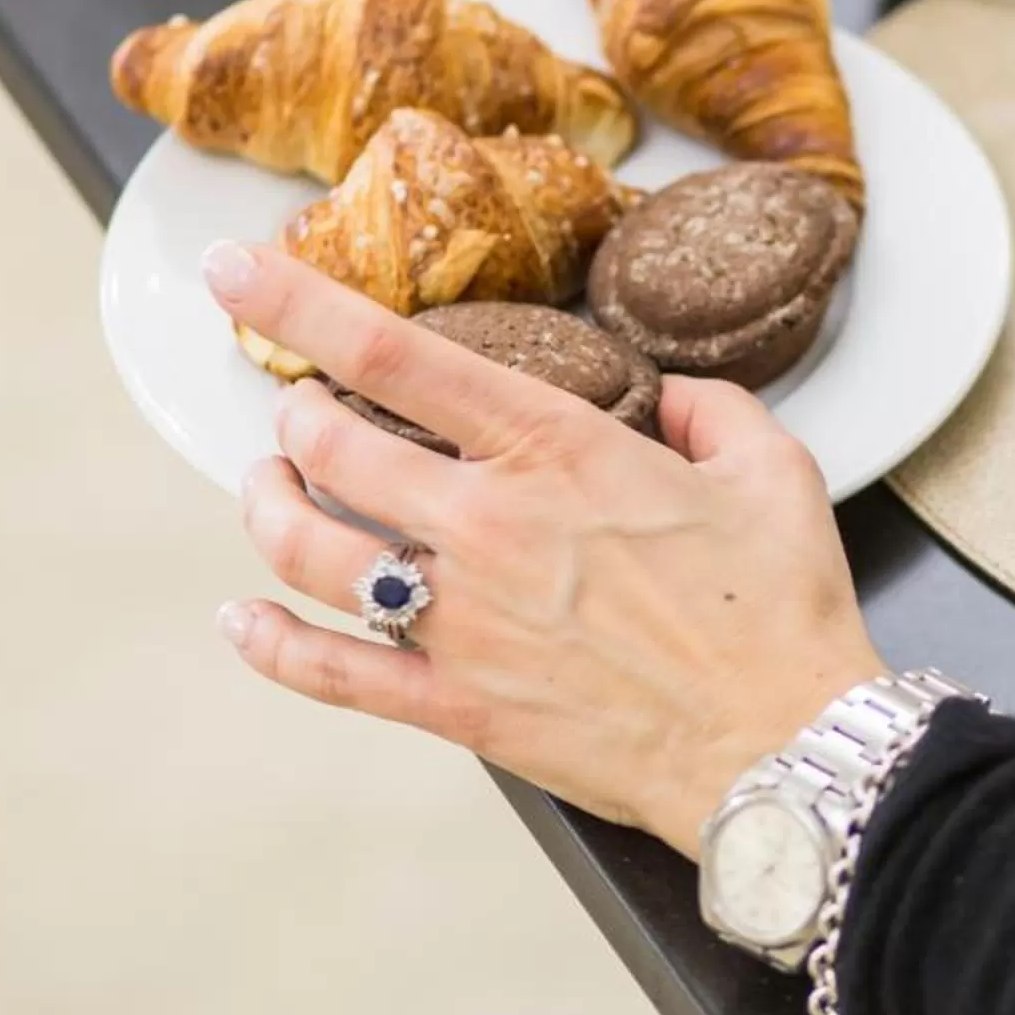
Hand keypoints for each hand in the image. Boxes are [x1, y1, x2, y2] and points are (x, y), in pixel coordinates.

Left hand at [201, 243, 888, 857]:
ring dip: (268, 508)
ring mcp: (462, 621)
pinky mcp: (458, 705)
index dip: (295, 301)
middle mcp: (487, 525)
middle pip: (329, 447)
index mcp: (555, 449)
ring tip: (267, 487)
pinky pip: (331, 673)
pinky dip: (270, 643)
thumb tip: (674, 401)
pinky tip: (241, 621)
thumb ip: (710, 411)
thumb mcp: (772, 470)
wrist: (783, 746)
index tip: (232, 267)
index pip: (391, 355)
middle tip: (297, 410)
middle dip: (293, 415)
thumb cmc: (782, 611)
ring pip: (308, 550)